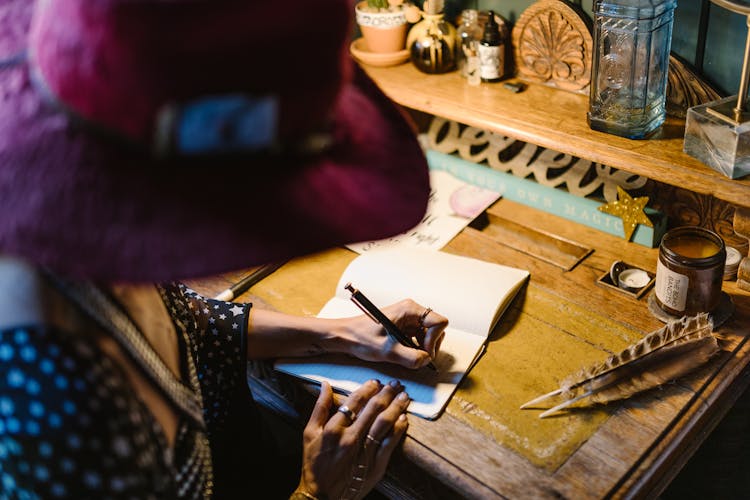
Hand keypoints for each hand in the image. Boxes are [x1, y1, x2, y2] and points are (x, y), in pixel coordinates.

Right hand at [294, 379, 409, 499]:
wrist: (321, 496)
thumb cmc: (313, 464)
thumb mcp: (309, 434)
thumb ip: (319, 408)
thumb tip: (326, 385)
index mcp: (333, 429)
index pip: (354, 402)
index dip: (367, 389)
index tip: (375, 382)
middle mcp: (350, 439)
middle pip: (373, 410)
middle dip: (386, 394)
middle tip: (395, 384)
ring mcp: (364, 453)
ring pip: (384, 424)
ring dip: (396, 407)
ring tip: (404, 397)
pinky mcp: (375, 467)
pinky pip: (390, 444)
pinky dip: (398, 430)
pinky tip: (403, 419)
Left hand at [338, 299, 447, 369]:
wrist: (344, 336)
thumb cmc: (360, 338)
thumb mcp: (387, 351)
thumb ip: (411, 357)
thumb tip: (426, 360)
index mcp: (409, 309)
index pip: (439, 322)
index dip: (434, 340)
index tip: (423, 352)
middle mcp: (411, 311)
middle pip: (436, 329)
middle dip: (430, 346)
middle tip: (417, 358)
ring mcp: (407, 318)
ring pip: (428, 335)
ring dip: (422, 349)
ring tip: (407, 357)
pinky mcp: (403, 326)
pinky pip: (418, 338)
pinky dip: (415, 348)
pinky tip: (402, 354)